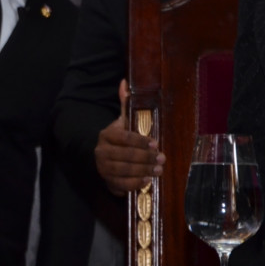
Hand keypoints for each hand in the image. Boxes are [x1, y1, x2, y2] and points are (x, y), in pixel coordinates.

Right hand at [95, 79, 163, 194]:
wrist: (103, 159)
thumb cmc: (119, 139)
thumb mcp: (122, 121)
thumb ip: (125, 104)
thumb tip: (125, 81)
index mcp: (106, 134)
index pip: (123, 137)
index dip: (140, 141)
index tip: (156, 143)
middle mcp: (102, 151)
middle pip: (125, 155)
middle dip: (145, 157)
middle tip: (163, 158)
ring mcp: (103, 168)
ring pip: (125, 170)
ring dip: (144, 170)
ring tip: (159, 169)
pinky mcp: (108, 182)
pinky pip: (122, 184)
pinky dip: (136, 183)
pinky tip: (147, 180)